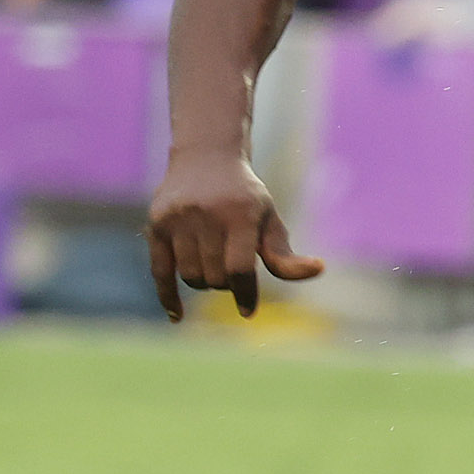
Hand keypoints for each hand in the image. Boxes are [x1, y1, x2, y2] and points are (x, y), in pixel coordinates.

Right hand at [147, 149, 322, 320]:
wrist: (205, 158)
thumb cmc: (245, 198)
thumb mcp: (269, 220)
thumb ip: (285, 253)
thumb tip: (318, 270)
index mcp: (239, 214)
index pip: (239, 268)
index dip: (245, 294)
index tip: (248, 311)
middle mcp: (205, 215)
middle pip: (215, 276)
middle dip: (227, 283)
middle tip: (233, 267)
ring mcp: (176, 219)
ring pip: (190, 276)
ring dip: (205, 281)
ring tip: (215, 264)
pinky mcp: (155, 225)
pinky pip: (159, 271)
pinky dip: (167, 296)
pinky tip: (178, 315)